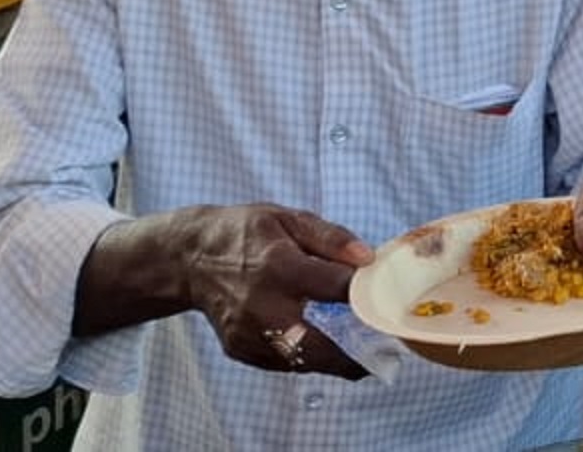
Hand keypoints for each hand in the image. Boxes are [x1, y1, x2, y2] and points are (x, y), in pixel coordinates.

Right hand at [182, 203, 374, 377]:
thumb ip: (332, 238)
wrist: (191, 259)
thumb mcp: (289, 219)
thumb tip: (368, 259)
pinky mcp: (241, 350)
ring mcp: (249, 335)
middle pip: (319, 346)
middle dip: (357, 356)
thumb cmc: (246, 234)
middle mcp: (263, 307)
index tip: (391, 306)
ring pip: (304, 362)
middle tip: (386, 354)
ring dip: (337, 362)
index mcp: (279, 267)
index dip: (367, 297)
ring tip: (366, 354)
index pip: (335, 288)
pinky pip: (284, 363)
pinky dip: (309, 358)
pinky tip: (328, 348)